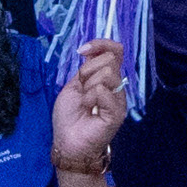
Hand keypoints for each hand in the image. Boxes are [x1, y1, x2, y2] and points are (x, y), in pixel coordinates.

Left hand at [47, 40, 126, 179]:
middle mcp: (115, 86)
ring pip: (107, 73)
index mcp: (106, 78)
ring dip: (88, 86)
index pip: (114, 50)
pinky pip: (103, 91)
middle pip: (109, 59)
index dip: (100, 44)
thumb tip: (90, 50)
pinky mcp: (117, 112)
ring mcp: (118, 99)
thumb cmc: (69, 116)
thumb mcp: (73, 85)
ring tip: (85, 102)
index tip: (82, 51)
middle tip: (81, 89)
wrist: (67, 141)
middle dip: (88, 70)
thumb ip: (85, 69)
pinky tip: (89, 109)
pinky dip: (90, 97)